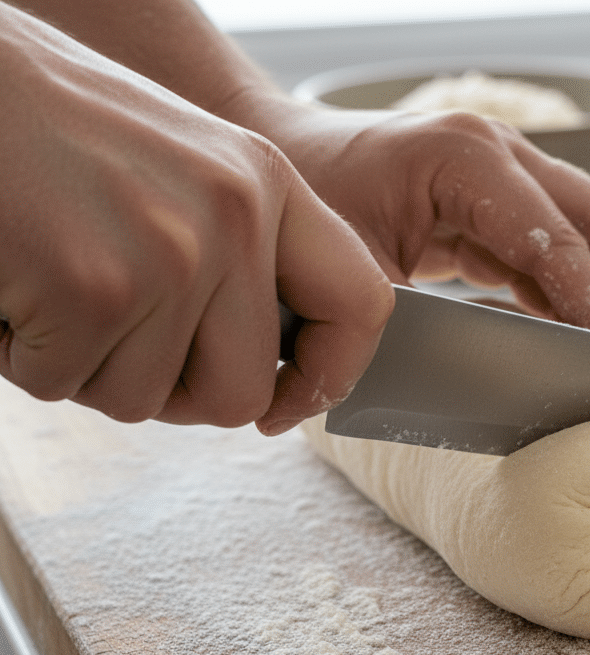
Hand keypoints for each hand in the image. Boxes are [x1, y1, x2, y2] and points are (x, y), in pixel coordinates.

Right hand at [0, 6, 392, 434]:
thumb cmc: (48, 127)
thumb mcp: (183, 170)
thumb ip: (242, 257)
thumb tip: (277, 370)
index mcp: (266, 183)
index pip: (363, 304)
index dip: (331, 372)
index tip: (290, 398)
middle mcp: (233, 218)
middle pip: (241, 395)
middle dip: (174, 390)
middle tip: (117, 336)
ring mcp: (169, 255)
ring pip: (146, 400)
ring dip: (88, 366)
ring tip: (53, 283)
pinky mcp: (91, 289)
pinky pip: (68, 386)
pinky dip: (25, 356)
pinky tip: (15, 286)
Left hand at [224, 97, 589, 346]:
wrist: (276, 163)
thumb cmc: (304, 210)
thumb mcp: (356, 274)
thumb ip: (423, 324)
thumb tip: (493, 380)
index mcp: (465, 159)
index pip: (559, 243)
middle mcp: (499, 153)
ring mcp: (505, 171)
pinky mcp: (498, 201)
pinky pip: (561, 247)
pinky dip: (585, 292)